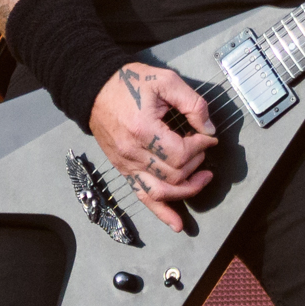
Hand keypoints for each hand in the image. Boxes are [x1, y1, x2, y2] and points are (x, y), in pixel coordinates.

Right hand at [91, 61, 218, 230]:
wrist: (95, 89)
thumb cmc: (129, 83)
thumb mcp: (165, 81)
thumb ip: (192, 103)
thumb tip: (209, 128)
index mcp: (143, 130)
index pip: (181, 154)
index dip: (201, 146)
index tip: (207, 136)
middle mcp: (133, 152)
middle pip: (174, 175)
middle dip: (196, 164)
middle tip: (202, 149)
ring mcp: (126, 164)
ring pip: (162, 192)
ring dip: (187, 191)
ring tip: (203, 180)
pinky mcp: (124, 170)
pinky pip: (143, 196)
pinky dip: (162, 212)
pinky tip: (177, 224)